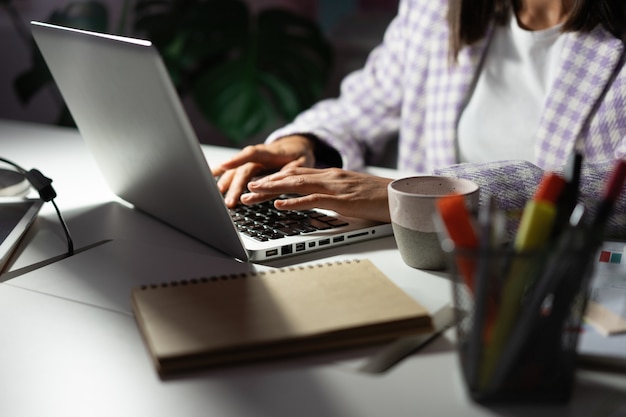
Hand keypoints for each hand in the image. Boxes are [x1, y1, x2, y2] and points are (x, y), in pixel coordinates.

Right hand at [212, 135, 315, 207]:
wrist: (296, 145)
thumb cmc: (299, 155)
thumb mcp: (302, 162)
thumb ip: (290, 171)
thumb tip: (277, 182)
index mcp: (271, 152)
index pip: (253, 154)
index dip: (239, 159)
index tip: (227, 166)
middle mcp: (257, 156)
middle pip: (243, 171)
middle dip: (234, 187)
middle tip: (229, 203)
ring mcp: (251, 161)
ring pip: (235, 172)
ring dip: (225, 184)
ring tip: (216, 197)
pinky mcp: (248, 165)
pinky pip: (232, 169)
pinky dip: (220, 172)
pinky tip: (208, 176)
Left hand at [242, 167, 392, 222]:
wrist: (403, 197)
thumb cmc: (379, 198)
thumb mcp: (351, 193)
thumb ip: (332, 194)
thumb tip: (315, 202)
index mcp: (331, 175)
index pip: (296, 173)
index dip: (273, 177)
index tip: (256, 183)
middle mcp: (330, 176)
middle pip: (290, 176)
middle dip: (265, 182)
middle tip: (245, 188)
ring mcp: (336, 186)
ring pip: (297, 185)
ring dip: (271, 189)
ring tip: (253, 194)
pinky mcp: (343, 200)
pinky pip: (314, 199)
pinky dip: (294, 201)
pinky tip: (279, 205)